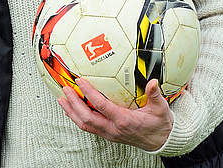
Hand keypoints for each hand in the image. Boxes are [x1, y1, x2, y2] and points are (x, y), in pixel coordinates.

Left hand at [58, 78, 173, 152]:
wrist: (161, 141)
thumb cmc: (159, 124)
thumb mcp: (160, 108)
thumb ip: (155, 95)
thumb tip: (153, 82)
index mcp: (124, 121)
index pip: (101, 106)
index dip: (89, 93)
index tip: (80, 81)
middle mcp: (113, 129)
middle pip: (87, 117)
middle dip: (74, 103)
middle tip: (65, 88)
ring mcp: (109, 134)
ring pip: (85, 124)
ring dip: (71, 111)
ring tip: (61, 98)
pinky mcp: (108, 135)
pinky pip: (88, 127)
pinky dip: (77, 117)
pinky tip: (71, 108)